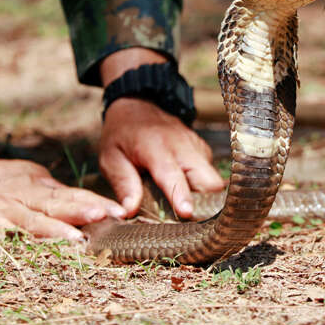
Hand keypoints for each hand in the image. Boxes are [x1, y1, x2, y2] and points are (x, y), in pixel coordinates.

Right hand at [0, 136, 126, 239]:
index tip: (121, 211)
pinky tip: (28, 250)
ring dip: (54, 231)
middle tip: (107, 217)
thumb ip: (57, 194)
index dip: (96, 203)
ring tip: (77, 239)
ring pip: (31, 221)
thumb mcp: (31, 180)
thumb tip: (91, 205)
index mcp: (39, 188)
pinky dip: (14, 242)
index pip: (72, 195)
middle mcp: (24, 198)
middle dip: (83, 212)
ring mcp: (2, 211)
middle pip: (57, 205)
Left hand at [98, 47, 223, 218]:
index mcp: (156, 147)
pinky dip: (201, 185)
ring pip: (213, 179)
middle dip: (206, 201)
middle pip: (209, 179)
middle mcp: (182, 145)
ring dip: (203, 195)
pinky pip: (210, 173)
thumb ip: (123, 184)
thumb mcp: (111, 158)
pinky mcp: (202, 149)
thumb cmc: (121, 135)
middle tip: (194, 220)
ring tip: (185, 204)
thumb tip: (128, 212)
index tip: (187, 213)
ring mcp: (196, 146)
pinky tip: (185, 187)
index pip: (173, 175)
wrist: (137, 104)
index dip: (181, 195)